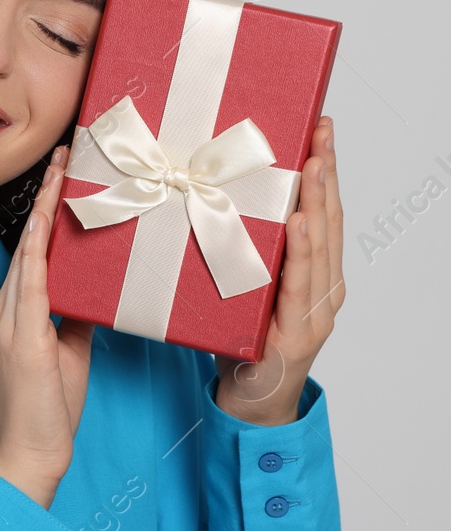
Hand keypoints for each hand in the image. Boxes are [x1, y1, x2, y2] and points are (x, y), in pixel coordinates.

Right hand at [0, 144, 96, 508]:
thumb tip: (102, 290)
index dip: (50, 207)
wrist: (29, 451)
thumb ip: (79, 316)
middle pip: (31, 237)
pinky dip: (38, 249)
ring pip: (30, 249)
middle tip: (68, 150)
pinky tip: (46, 222)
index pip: (36, 246)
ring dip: (46, 208)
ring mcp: (12, 318)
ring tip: (63, 169)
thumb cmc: (49, 407)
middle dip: (48, 193)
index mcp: (19, 308)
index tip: (67, 172)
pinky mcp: (23, 335)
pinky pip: (30, 282)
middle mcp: (10, 305)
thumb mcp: (71, 350)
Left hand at [214, 116, 342, 425]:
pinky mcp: (298, 331)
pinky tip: (302, 221)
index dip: (322, 169)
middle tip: (321, 128)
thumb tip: (202, 197)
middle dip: (326, 171)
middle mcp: (323, 287)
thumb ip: (239, 250)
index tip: (318, 127)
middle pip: (329, 219)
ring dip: (318, 200)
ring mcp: (315, 310)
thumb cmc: (237, 342)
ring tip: (315, 161)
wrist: (245, 403)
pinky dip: (303, 250)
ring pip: (321, 246)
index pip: (320, 211)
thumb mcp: (239, 285)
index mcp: (312, 273)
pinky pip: (299, 282)